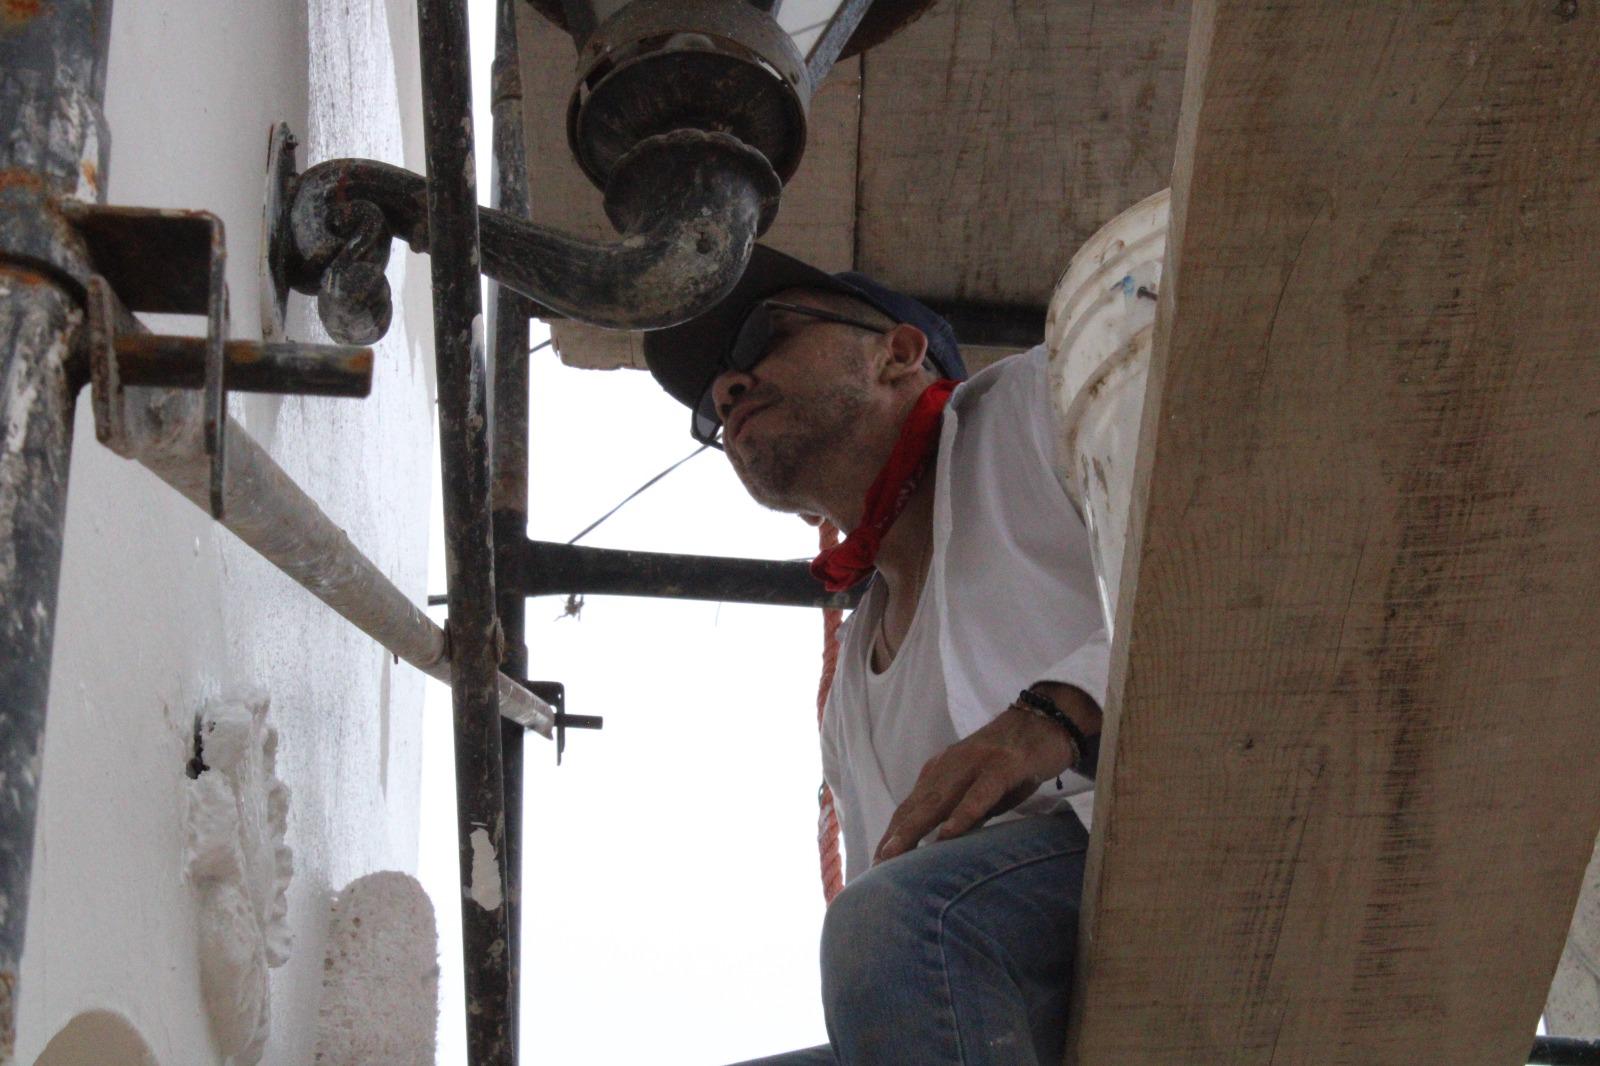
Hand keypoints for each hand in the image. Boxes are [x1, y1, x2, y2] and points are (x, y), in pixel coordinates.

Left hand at [873, 685, 1097, 863]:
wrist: (1045, 719)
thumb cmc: (1012, 762)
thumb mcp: (981, 790)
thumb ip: (962, 813)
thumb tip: (944, 845)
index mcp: (941, 772)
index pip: (911, 808)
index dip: (892, 835)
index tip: (876, 864)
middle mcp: (950, 766)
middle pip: (916, 806)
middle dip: (894, 837)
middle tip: (875, 867)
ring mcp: (975, 763)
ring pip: (939, 799)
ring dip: (915, 828)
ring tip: (895, 855)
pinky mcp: (1003, 765)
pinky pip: (980, 793)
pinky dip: (963, 813)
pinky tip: (948, 833)